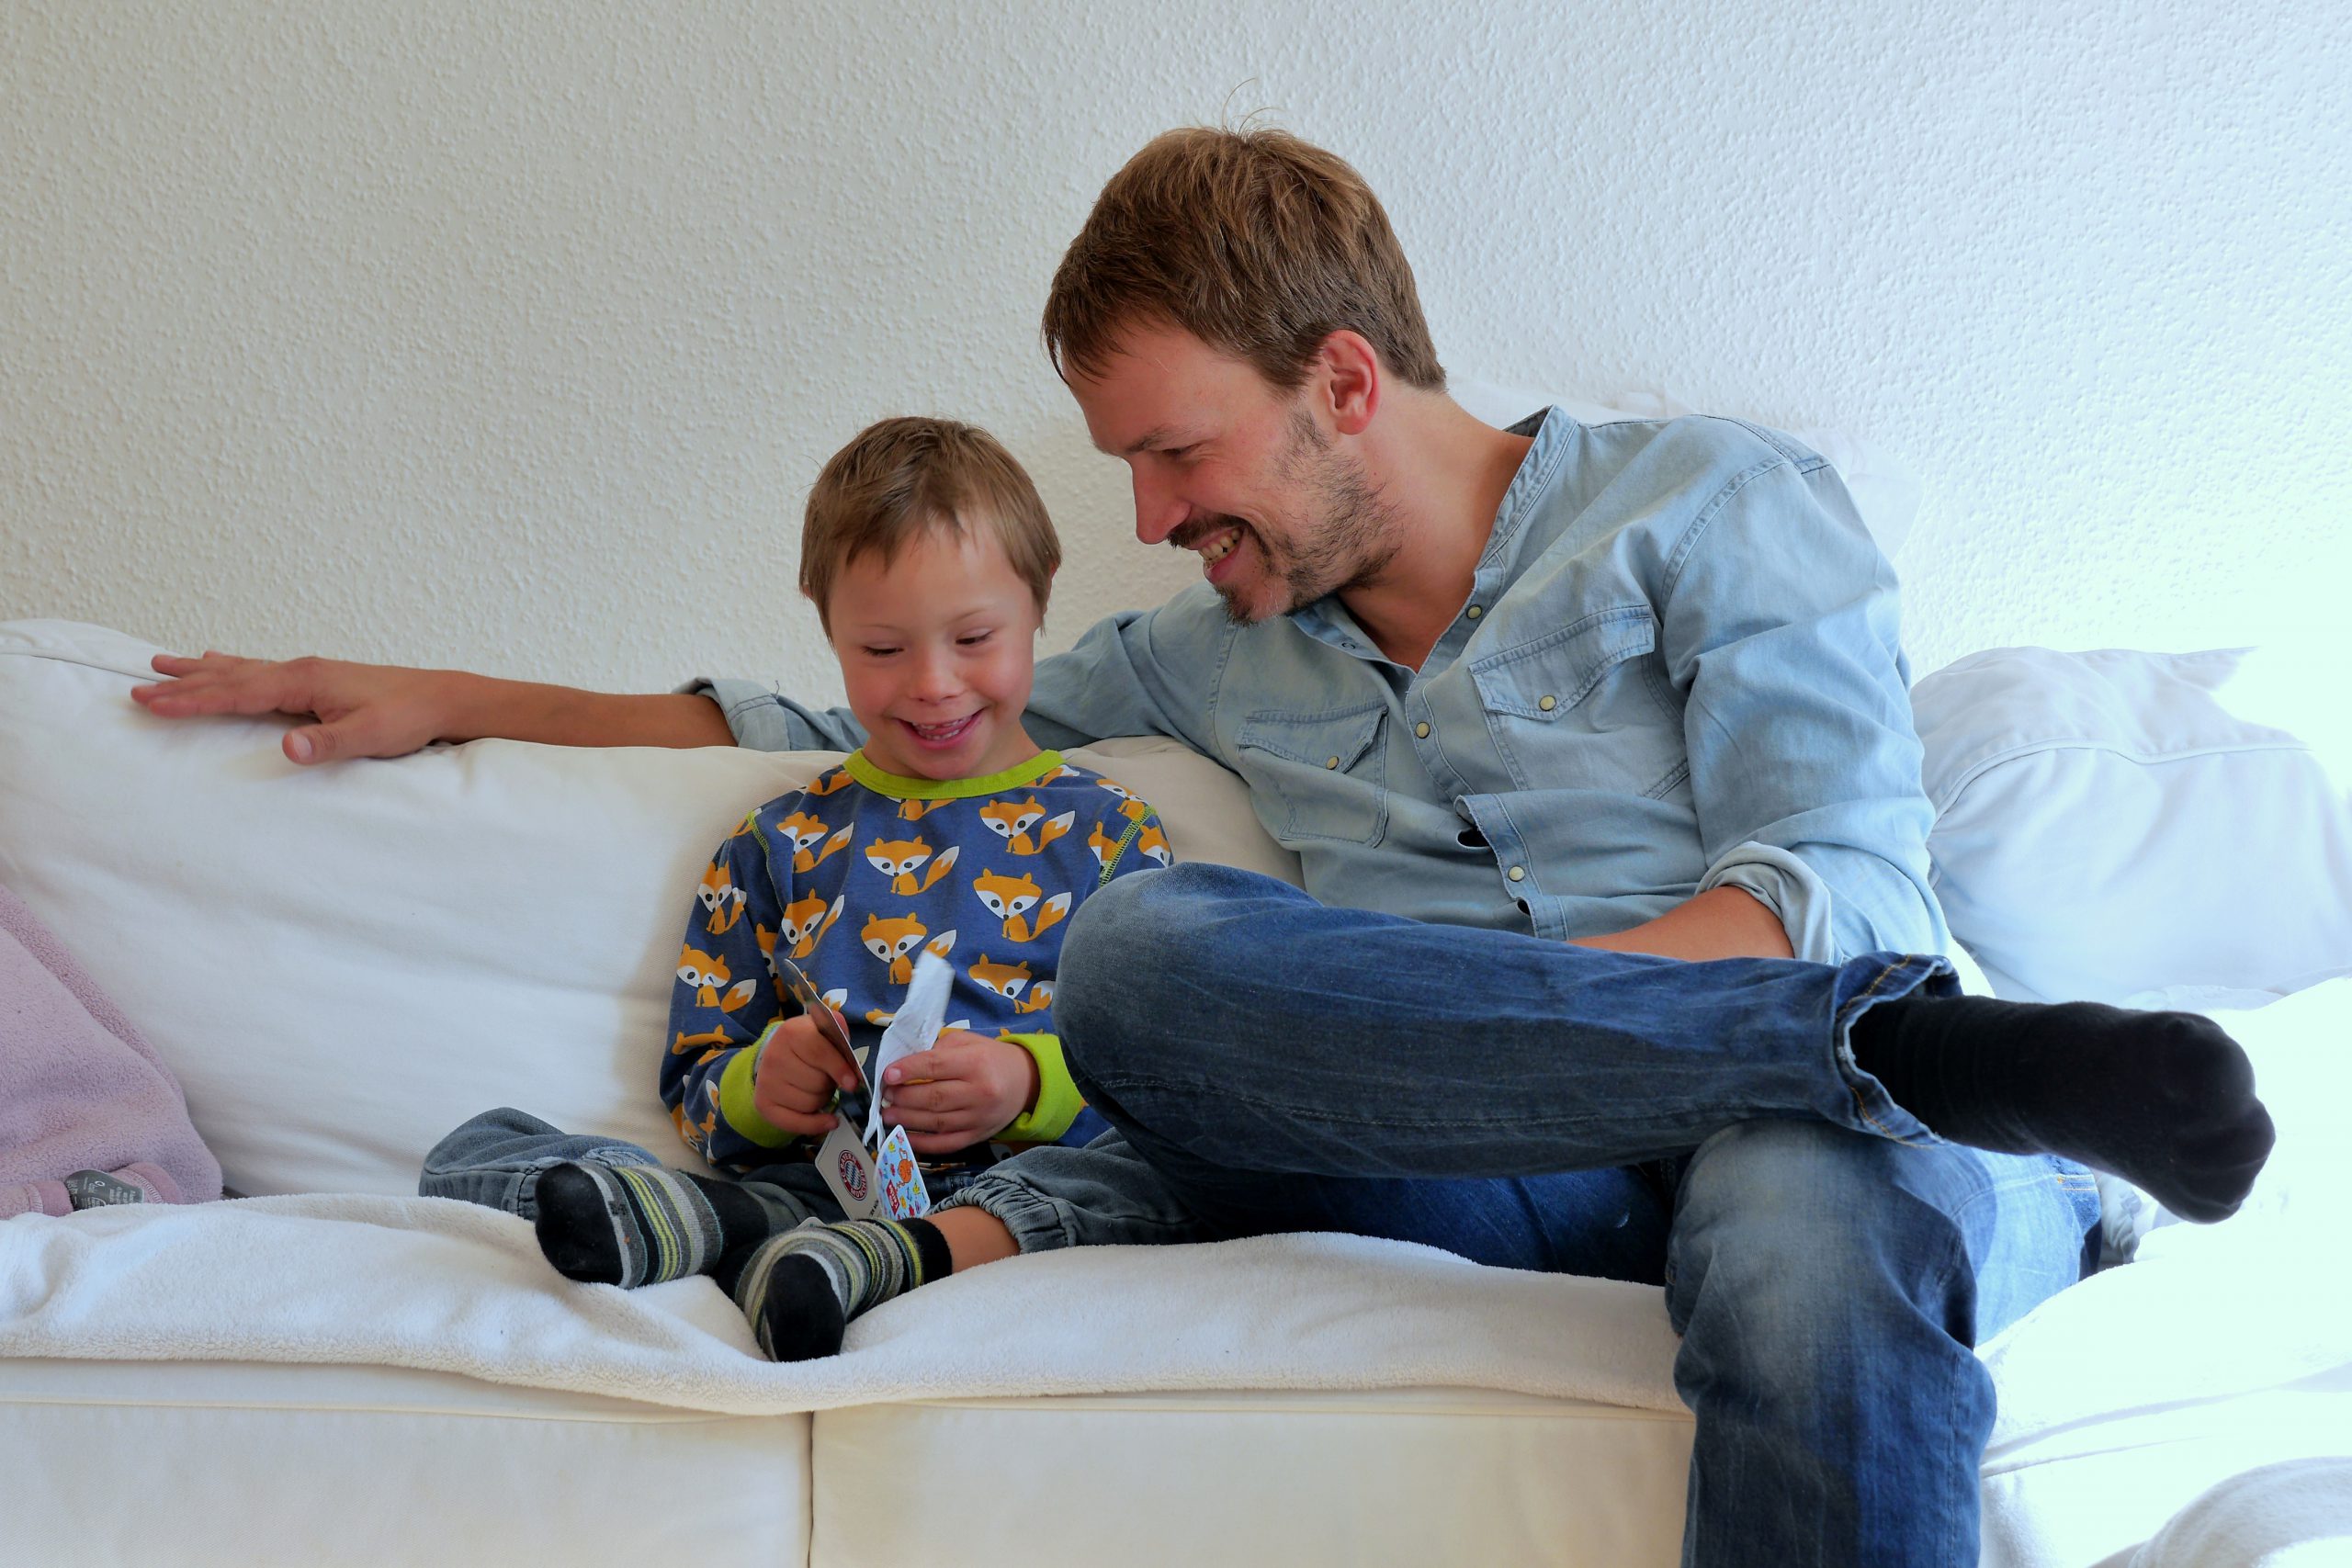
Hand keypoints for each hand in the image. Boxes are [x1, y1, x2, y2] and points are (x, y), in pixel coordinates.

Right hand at [131, 651, 461, 764]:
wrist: (441, 699)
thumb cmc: (408, 718)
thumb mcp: (370, 737)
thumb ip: (329, 743)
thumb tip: (287, 746)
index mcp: (303, 681)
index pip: (235, 693)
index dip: (190, 701)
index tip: (149, 704)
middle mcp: (299, 670)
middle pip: (228, 677)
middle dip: (182, 685)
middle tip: (136, 688)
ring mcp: (308, 672)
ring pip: (240, 670)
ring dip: (200, 671)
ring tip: (162, 663)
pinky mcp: (317, 680)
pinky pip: (260, 672)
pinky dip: (231, 668)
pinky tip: (222, 662)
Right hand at [751, 1013, 864, 1137]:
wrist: (779, 1055)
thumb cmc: (810, 1045)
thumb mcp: (826, 1032)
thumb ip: (842, 1041)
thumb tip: (852, 1071)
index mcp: (791, 1032)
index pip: (819, 1053)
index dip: (839, 1069)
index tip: (852, 1083)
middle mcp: (774, 1056)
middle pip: (817, 1082)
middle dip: (830, 1084)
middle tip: (827, 1077)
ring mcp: (766, 1082)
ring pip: (810, 1104)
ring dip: (823, 1100)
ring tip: (818, 1088)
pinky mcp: (763, 1104)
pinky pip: (796, 1123)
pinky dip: (816, 1125)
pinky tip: (828, 1120)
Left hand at [881, 1031, 1039, 1155]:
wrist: (1026, 1082)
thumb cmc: (990, 1058)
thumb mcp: (968, 1042)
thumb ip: (938, 1050)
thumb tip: (904, 1066)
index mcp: (976, 1062)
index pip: (935, 1066)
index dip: (908, 1071)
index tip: (888, 1075)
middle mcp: (979, 1092)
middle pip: (934, 1097)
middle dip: (904, 1097)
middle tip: (886, 1096)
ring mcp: (979, 1117)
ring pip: (936, 1122)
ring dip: (907, 1120)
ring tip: (888, 1114)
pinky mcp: (978, 1136)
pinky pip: (946, 1144)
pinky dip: (923, 1143)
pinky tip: (905, 1136)